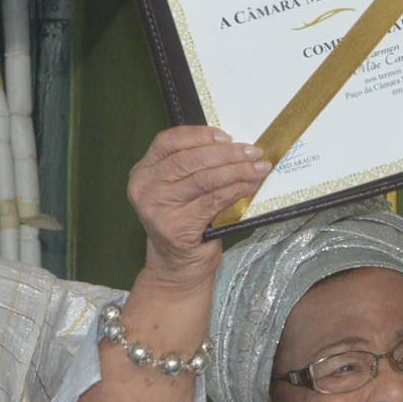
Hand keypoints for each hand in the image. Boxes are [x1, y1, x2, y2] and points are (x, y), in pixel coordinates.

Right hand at [128, 126, 269, 280]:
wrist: (176, 266)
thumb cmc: (184, 221)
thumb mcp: (180, 189)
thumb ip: (194, 167)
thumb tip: (235, 146)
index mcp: (143, 171)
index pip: (168, 142)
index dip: (198, 135)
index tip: (226, 135)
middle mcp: (145, 188)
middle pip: (188, 160)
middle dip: (226, 154)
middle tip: (253, 152)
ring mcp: (157, 208)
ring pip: (203, 179)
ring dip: (236, 171)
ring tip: (259, 168)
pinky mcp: (174, 226)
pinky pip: (212, 200)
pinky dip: (236, 190)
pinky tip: (250, 186)